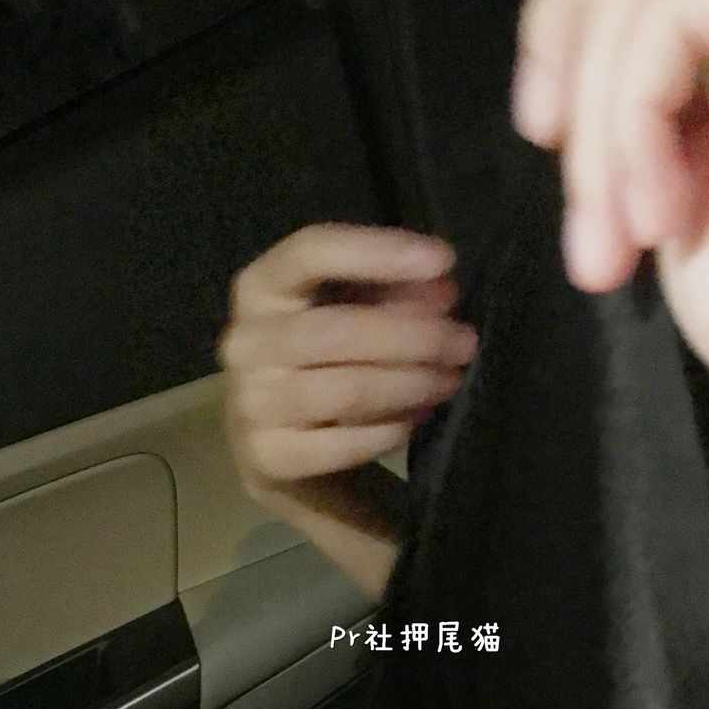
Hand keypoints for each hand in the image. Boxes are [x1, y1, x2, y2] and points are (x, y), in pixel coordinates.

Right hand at [217, 224, 475, 494]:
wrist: (274, 447)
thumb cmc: (320, 362)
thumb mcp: (351, 313)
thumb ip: (392, 294)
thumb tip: (441, 287)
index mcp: (259, 289)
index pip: (310, 253)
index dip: (378, 251)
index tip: (444, 260)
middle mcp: (244, 343)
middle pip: (338, 330)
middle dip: (414, 336)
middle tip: (464, 342)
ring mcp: (251, 404)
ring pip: (347, 389)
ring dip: (410, 383)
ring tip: (450, 379)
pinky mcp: (268, 457)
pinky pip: (343, 444)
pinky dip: (388, 430)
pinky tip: (415, 419)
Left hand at [511, 0, 708, 496]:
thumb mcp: (677, 168)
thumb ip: (648, 83)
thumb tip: (572, 38)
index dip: (580, 13)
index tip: (545, 135)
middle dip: (570, 25)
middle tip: (548, 144)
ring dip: (599, 118)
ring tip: (615, 239)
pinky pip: (672, 8)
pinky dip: (631, 115)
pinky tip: (660, 218)